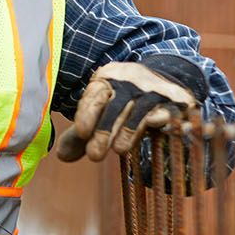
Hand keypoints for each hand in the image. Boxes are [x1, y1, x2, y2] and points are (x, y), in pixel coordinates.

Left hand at [54, 61, 198, 162]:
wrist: (159, 77)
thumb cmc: (120, 100)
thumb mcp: (99, 111)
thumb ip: (81, 134)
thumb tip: (61, 156)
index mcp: (106, 80)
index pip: (95, 95)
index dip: (87, 113)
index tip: (81, 132)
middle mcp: (129, 82)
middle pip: (116, 106)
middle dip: (105, 130)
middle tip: (94, 155)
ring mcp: (153, 91)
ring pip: (140, 111)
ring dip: (130, 131)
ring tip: (119, 151)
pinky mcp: (173, 102)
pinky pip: (169, 112)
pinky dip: (166, 119)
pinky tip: (161, 125)